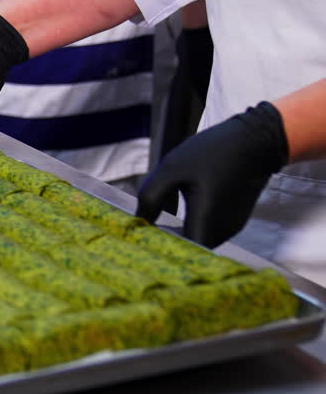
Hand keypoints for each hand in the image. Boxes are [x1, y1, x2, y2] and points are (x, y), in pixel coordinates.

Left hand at [136, 102, 287, 247]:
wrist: (255, 140)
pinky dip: (192, 230)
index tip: (141, 240)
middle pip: (190, 251)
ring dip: (179, 237)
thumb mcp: (171, 168)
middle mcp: (222, 231)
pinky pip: (208, 234)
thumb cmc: (212, 151)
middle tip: (144, 232)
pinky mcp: (234, 223)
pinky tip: (177, 220)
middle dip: (166, 245)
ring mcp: (230, 229)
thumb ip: (151, 197)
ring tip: (157, 226)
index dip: (159, 251)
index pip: (180, 253)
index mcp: (205, 219)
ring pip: (199, 243)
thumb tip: (138, 221)